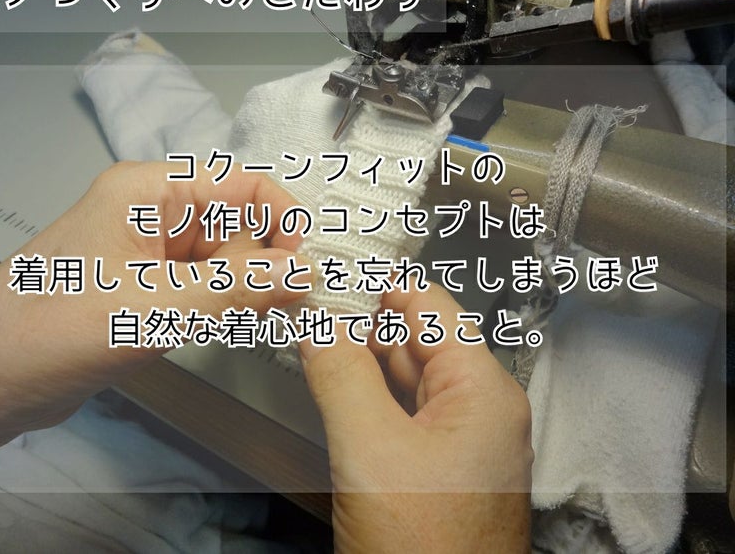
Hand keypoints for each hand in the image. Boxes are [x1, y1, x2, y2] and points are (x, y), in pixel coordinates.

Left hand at [0, 161, 309, 468]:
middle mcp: (150, 214)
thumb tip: (306, 272)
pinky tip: (230, 329)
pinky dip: (224, 307)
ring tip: (255, 321)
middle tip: (280, 306)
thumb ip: (241, 287)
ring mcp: (147, 255)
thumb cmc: (53, 328)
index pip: (240, 184)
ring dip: (245, 289)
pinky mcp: (144, 291)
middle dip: (263, 262)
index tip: (302, 265)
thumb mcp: (159, 304)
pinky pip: (202, 288)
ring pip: (221, 260)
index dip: (281, 218)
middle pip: (235, 224)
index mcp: (148, 192)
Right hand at [300, 284, 532, 552]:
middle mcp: (478, 410)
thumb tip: (318, 322)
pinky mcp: (437, 469)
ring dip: (361, 359)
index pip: (429, 308)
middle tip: (313, 302)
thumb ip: (341, 375)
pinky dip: (367, 395)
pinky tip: (334, 385)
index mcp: (482, 391)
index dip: (379, 285)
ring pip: (404, 378)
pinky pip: (401, 414)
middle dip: (363, 322)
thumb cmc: (426, 551)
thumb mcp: (370, 448)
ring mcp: (459, 441)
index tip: (335, 271)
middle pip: (416, 340)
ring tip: (314, 335)